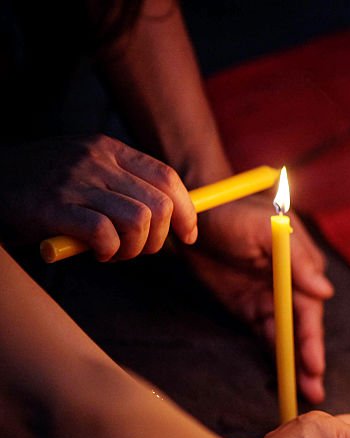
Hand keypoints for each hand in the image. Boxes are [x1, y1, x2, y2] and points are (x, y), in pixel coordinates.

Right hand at [0, 135, 196, 259]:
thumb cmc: (39, 189)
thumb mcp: (84, 173)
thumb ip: (122, 187)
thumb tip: (174, 219)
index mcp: (107, 149)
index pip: (166, 178)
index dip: (185, 212)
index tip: (188, 235)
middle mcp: (95, 160)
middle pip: (159, 205)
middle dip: (158, 238)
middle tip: (136, 250)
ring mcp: (74, 181)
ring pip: (139, 221)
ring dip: (134, 249)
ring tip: (113, 252)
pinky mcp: (53, 207)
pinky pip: (105, 235)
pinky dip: (109, 252)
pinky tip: (95, 253)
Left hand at [183, 196, 333, 402]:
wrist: (192, 212)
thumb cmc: (234, 210)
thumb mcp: (266, 228)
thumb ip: (296, 259)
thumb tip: (325, 292)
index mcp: (301, 266)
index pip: (311, 307)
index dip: (311, 338)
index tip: (313, 363)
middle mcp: (291, 285)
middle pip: (303, 328)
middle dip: (309, 359)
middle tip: (314, 391)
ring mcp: (270, 298)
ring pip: (286, 337)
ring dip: (296, 364)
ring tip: (306, 393)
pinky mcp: (250, 308)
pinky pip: (266, 335)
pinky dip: (276, 355)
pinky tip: (286, 377)